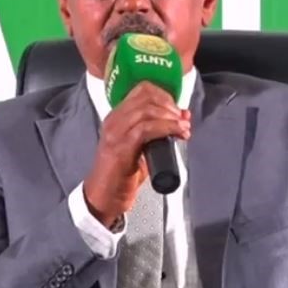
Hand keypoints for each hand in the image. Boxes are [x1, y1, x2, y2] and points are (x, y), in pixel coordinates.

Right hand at [82, 82, 190, 227]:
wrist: (104, 197)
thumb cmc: (121, 174)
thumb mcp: (143, 147)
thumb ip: (159, 131)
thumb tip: (183, 117)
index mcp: (117, 116)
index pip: (142, 89)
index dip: (165, 95)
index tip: (178, 109)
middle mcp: (114, 120)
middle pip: (146, 96)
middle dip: (171, 106)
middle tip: (182, 120)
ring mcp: (115, 133)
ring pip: (147, 110)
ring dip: (171, 118)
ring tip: (183, 129)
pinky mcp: (120, 147)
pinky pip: (146, 129)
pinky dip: (166, 128)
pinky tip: (177, 134)